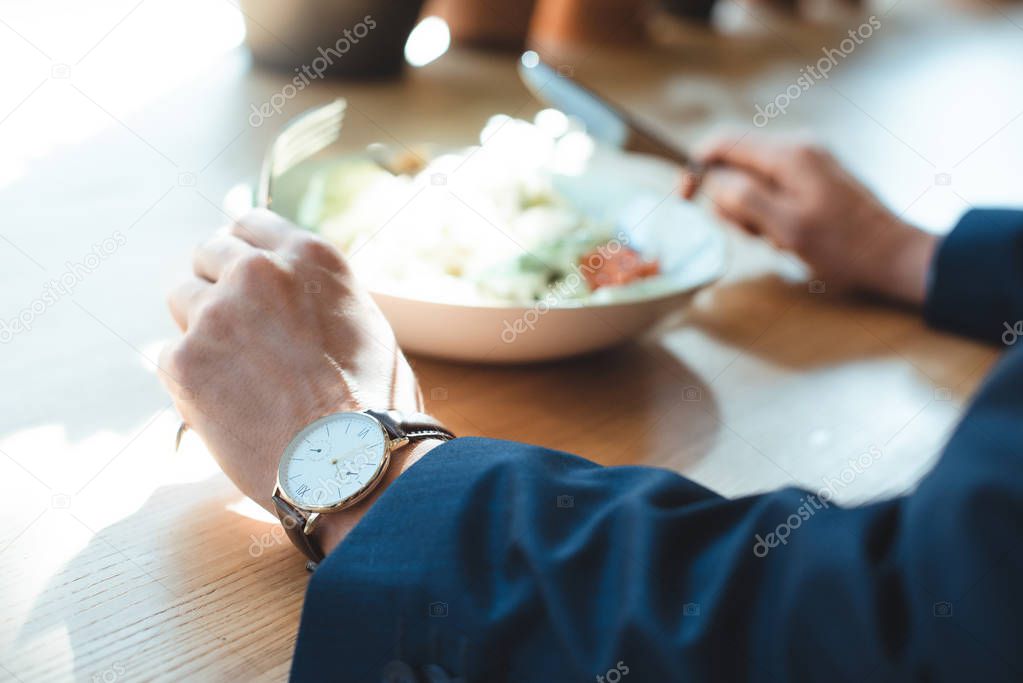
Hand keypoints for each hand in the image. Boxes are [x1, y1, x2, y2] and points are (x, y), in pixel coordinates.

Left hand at [159, 209, 430, 554]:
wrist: (350, 461)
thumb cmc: (373, 403)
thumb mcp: (361, 322)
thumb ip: (316, 296)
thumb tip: (291, 300)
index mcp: (309, 256)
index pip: (249, 224)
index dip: (243, 253)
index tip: (242, 276)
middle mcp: (258, 271)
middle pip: (207, 253)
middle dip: (215, 283)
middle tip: (231, 324)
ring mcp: (217, 313)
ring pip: (181, 297)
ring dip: (199, 325)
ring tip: (232, 368)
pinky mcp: (185, 360)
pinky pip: (172, 355)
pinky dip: (192, 378)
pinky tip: (228, 406)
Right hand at [683, 135, 937, 304]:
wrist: (895, 254)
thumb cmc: (844, 247)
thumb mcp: (788, 228)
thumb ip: (746, 199)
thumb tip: (714, 181)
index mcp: (789, 154)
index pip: (723, 142)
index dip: (695, 167)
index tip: (684, 198)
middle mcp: (797, 147)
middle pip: (736, 162)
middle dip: (730, 199)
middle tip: (753, 234)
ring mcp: (808, 160)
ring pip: (752, 178)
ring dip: (751, 211)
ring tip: (776, 238)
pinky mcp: (814, 176)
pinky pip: (772, 186)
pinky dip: (768, 211)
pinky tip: (787, 235)